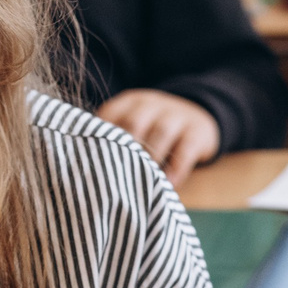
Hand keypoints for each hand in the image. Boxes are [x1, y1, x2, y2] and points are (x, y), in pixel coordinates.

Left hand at [97, 89, 218, 180]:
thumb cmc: (154, 131)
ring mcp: (177, 115)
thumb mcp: (135, 126)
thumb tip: (87, 168)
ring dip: (150, 160)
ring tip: (141, 184)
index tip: (92, 163)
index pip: (109, 115)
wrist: (199, 118)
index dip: (100, 139)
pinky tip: (168, 185)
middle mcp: (151, 104)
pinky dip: (175, 169)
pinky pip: (185, 150)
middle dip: (124, 149)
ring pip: (160, 133)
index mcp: (129, 102)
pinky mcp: (197, 131)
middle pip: (133, 122)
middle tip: (114, 177)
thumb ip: (114, 140)